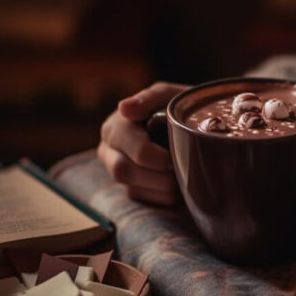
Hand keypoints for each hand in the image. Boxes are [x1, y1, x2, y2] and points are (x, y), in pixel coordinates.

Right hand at [98, 82, 188, 204]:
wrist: (186, 123)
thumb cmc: (174, 107)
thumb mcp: (166, 95)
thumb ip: (147, 99)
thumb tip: (124, 108)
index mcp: (114, 128)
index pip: (134, 151)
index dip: (161, 158)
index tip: (180, 153)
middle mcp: (109, 152)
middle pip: (124, 173)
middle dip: (159, 174)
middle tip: (183, 165)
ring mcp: (118, 173)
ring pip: (135, 191)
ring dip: (166, 185)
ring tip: (185, 170)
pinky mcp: (131, 189)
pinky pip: (146, 201)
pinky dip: (167, 194)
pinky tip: (179, 179)